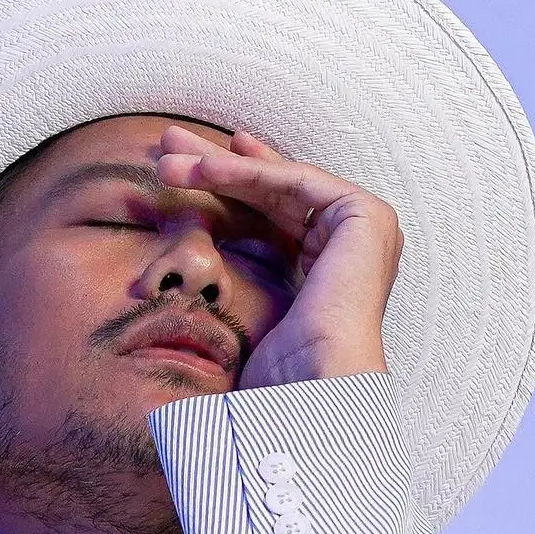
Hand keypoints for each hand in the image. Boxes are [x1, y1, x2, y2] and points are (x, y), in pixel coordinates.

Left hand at [155, 125, 401, 388]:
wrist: (313, 387)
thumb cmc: (277, 377)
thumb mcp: (244, 319)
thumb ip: (232, 287)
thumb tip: (182, 293)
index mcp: (332, 272)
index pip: (275, 216)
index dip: (233, 186)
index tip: (191, 168)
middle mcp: (354, 248)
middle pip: (274, 194)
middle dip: (217, 167)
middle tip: (168, 146)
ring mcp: (365, 231)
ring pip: (280, 183)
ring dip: (220, 166)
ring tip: (168, 155)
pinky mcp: (366, 215)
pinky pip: (295, 182)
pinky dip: (247, 172)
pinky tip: (202, 170)